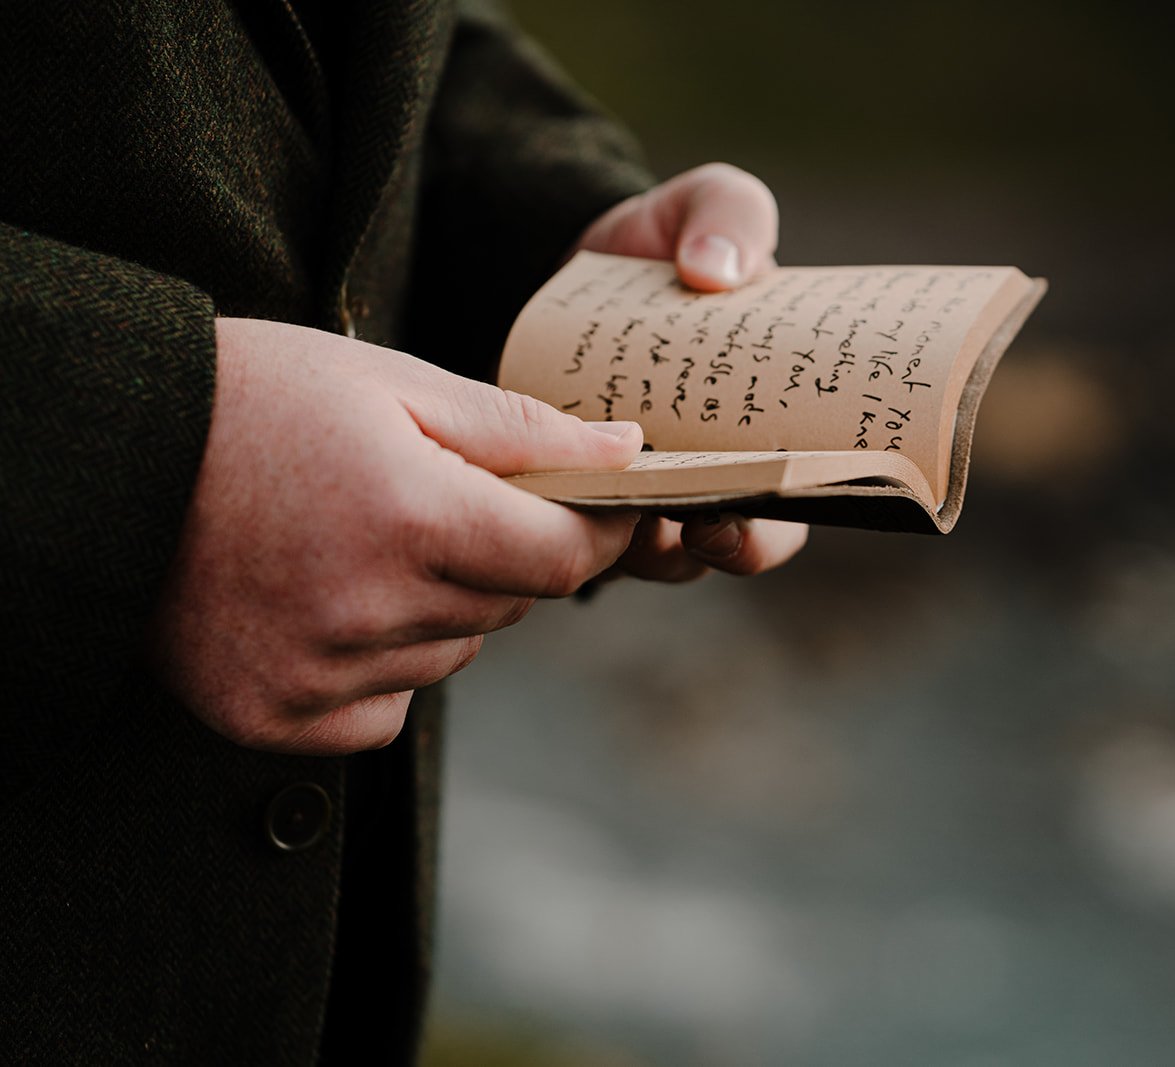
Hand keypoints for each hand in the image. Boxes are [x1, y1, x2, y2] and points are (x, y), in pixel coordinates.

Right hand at [147, 317, 642, 754]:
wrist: (114, 457)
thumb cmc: (259, 401)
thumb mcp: (397, 383)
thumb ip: (525, 430)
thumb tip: (630, 456)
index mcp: (410, 516)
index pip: (561, 560)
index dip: (594, 533)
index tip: (596, 510)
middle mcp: (367, 609)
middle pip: (510, 609)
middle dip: (504, 558)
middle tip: (441, 504)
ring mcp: (314, 673)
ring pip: (451, 657)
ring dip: (441, 611)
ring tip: (364, 545)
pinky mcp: (270, 717)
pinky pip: (385, 711)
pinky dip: (381, 668)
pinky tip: (328, 605)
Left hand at [575, 162, 808, 579]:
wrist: (570, 270)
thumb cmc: (662, 246)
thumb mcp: (706, 204)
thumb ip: (727, 212)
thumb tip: (715, 269)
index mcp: (777, 421)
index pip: (814, 491)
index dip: (808, 505)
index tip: (784, 490)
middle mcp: (722, 473)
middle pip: (745, 545)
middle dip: (732, 545)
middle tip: (706, 522)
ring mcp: (653, 497)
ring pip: (666, 557)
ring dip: (652, 546)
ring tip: (626, 507)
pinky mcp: (584, 501)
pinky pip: (588, 542)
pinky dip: (582, 529)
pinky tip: (566, 497)